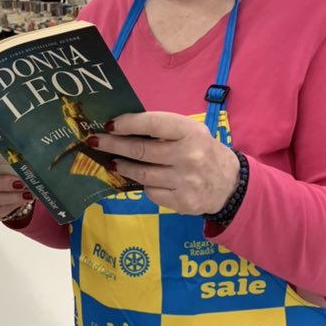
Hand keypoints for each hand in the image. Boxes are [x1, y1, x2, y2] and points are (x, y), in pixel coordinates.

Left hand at [93, 112, 239, 215]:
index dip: (128, 123)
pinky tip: (139, 179)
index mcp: (190, 132)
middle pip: (141, 150)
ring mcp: (185, 181)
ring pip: (141, 174)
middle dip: (113, 145)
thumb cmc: (203, 151)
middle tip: (96, 142)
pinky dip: (142, 185)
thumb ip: (164, 129)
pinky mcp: (181, 202)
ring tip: (112, 162)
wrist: (229, 184)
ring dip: (122, 167)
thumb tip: (124, 127)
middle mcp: (188, 156)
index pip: (153, 124)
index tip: (109, 125)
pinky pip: (151, 192)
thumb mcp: (191, 132)